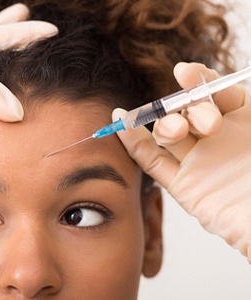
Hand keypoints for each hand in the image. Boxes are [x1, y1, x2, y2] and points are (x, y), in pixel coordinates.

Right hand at [113, 62, 250, 262]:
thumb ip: (242, 104)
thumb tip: (214, 81)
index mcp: (246, 123)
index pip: (217, 94)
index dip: (199, 80)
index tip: (186, 73)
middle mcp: (219, 140)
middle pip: (189, 112)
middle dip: (189, 108)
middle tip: (209, 123)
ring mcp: (199, 162)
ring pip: (168, 134)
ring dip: (164, 124)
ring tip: (178, 131)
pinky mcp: (184, 186)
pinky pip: (153, 162)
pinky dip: (135, 144)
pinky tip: (122, 125)